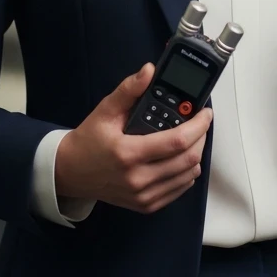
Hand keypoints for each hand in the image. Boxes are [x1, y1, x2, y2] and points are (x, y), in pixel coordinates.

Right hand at [56, 63, 213, 214]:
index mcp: (128, 153)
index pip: (177, 141)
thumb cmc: (89, 141)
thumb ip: (129, 90)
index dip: (198, 126)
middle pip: (188, 159)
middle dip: (201, 137)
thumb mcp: (105, 110)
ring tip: (191, 138)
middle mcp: (138, 179)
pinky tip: (181, 158)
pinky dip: (187, 172)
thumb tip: (149, 71)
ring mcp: (143, 196)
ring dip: (196, 154)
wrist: (70, 173)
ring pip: (188, 176)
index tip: (206, 113)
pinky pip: (180, 190)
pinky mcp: (146, 205)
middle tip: (200, 123)